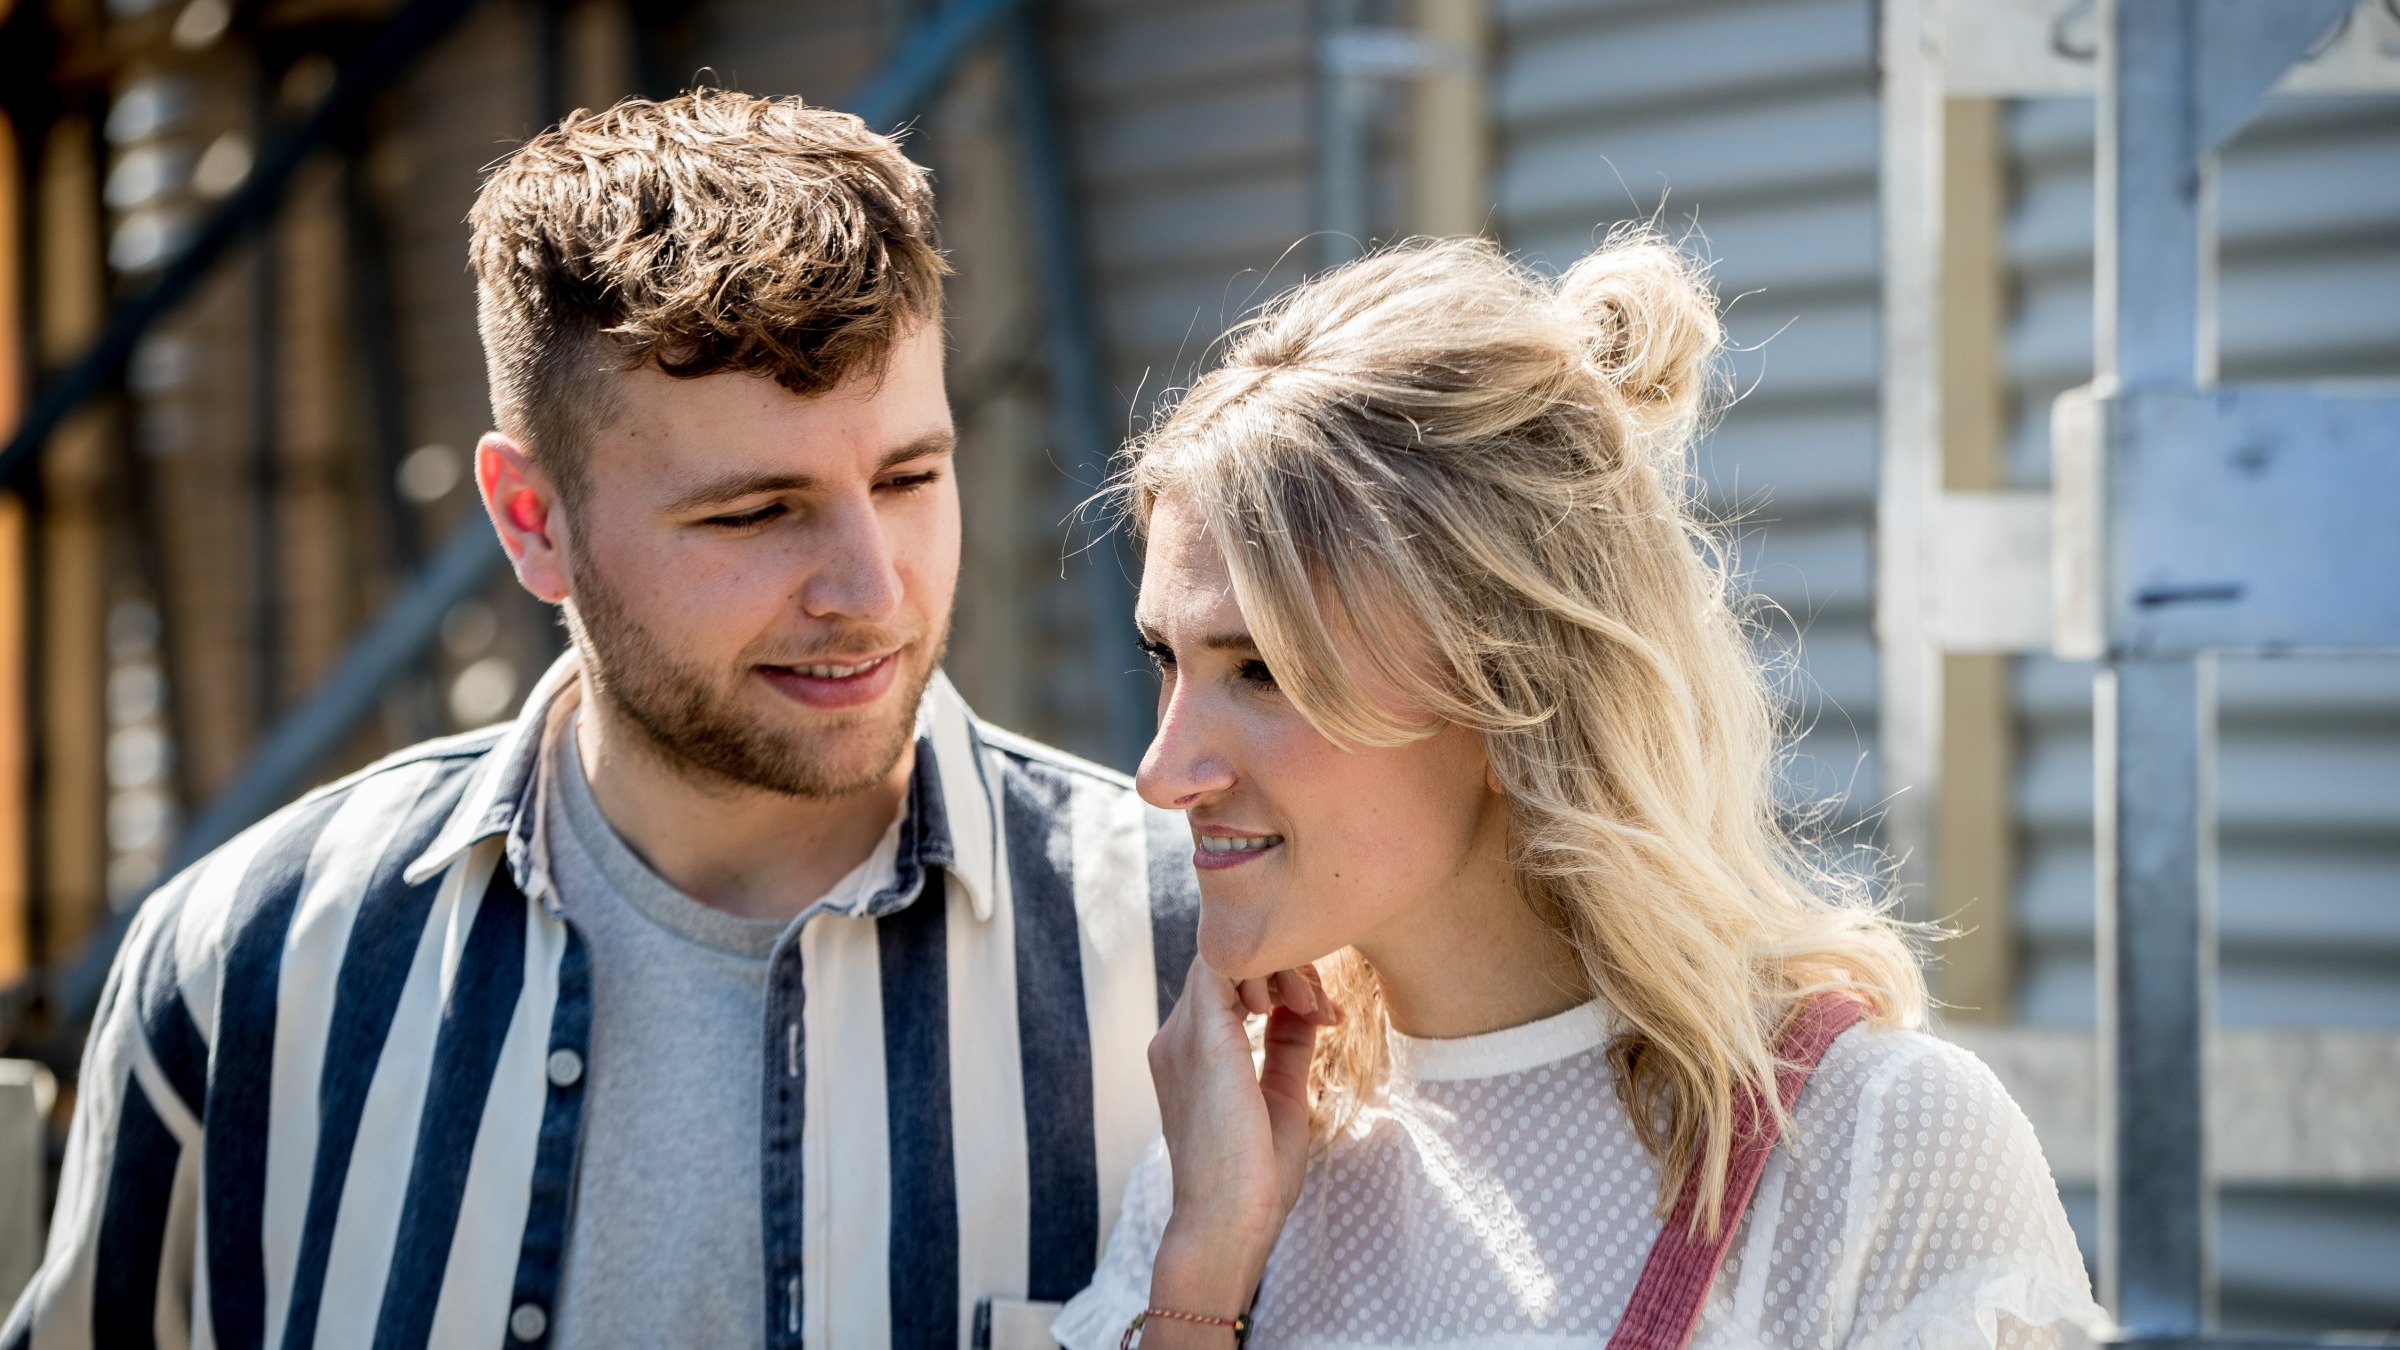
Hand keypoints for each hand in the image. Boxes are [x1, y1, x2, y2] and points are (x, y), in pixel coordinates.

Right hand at [1142, 959, 1338, 1333]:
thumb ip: (1286, 1050)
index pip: (1226, 986)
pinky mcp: (1203, 1040)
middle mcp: (1176, 1039)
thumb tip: (1305, 1012)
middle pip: (1225, 965)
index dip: (1281, 985)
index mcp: (1189, 1056)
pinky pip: (1223, 967)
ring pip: (1225, 957)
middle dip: (1284, 970)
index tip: (1327, 1015)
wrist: (1228, 1224)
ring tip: (1317, 1005)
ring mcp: (1182, 1037)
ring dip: (1280, 968)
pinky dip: (1268, 970)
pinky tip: (1303, 1003)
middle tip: (1326, 1005)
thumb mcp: (1279, 1099)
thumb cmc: (1254, 1179)